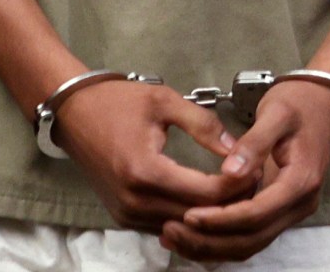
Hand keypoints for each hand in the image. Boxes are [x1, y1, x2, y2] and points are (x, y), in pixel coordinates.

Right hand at [53, 79, 258, 232]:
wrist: (73, 113)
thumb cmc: (116, 102)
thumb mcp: (163, 101)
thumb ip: (203, 125)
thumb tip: (237, 149)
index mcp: (145, 171)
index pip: (206, 194)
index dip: (237, 186)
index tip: (256, 169)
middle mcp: (134, 202)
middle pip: (199, 217)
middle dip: (230, 203)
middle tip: (254, 182)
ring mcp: (127, 214)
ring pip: (185, 227)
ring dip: (211, 214)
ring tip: (235, 190)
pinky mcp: (124, 218)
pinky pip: (167, 226)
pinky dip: (190, 217)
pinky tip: (207, 199)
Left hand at [161, 79, 329, 261]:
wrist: (323, 102)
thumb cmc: (299, 104)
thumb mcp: (276, 113)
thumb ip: (254, 143)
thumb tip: (229, 172)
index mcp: (300, 182)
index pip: (257, 213)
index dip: (222, 219)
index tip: (189, 215)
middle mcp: (299, 204)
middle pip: (253, 238)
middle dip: (211, 240)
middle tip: (171, 230)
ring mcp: (291, 210)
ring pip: (251, 243)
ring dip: (213, 246)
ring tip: (174, 235)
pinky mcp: (279, 210)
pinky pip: (251, 235)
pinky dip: (222, 239)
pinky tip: (193, 233)